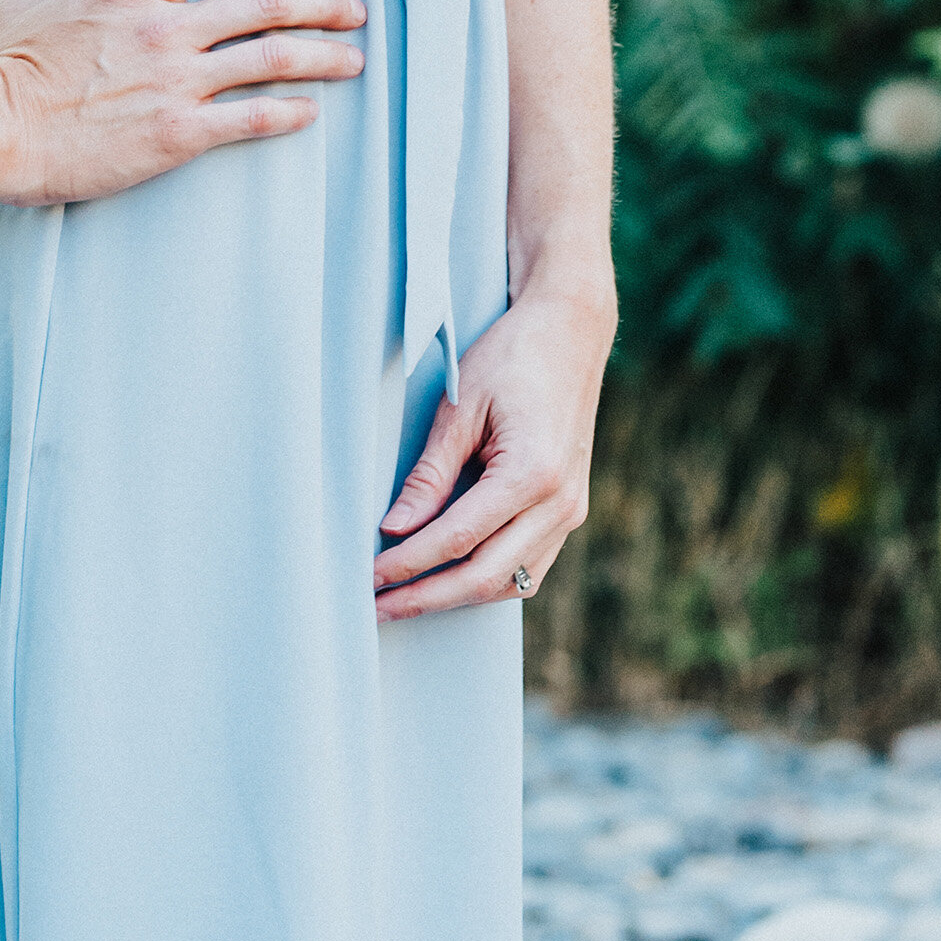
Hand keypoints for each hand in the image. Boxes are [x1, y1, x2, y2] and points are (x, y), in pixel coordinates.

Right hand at [0, 0, 364, 207]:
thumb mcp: (12, 2)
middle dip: (324, 2)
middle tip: (354, 8)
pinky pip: (253, 118)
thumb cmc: (5, 69)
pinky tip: (311, 113)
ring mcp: (175, 81)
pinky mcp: (178, 132)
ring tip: (354, 60)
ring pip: (274, 57)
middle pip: (268, 0)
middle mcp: (165, 28)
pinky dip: (292, 113)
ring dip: (325, 57)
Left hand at [372, 286, 614, 619]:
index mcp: (532, 473)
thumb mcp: (461, 406)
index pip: (458, 538)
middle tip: (376, 609)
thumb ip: (430, 474)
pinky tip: (447, 579)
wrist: (571, 331)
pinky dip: (485, 580)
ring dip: (455, 596)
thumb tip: (394, 529)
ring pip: (508, 582)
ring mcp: (570, 511)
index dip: (409, 564)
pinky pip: (526, 566)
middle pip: (484, 576)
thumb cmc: (513, 356)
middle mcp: (559, 503)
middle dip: (425, 597)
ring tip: (404, 600)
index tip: (369, 577)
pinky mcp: (568, 510)